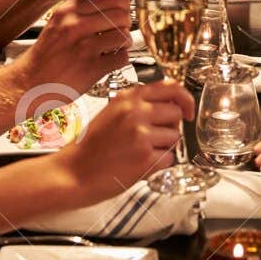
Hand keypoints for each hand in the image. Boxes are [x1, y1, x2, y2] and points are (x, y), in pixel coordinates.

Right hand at [18, 0, 131, 92]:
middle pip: (121, 15)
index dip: (122, 5)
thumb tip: (114, 6)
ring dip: (124, 43)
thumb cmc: (47, 55)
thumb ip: (82, 13)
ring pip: (124, 36)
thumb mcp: (58, 24)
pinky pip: (122, 58)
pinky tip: (110, 61)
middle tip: (120, 31)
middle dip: (125, 24)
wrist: (30, 83)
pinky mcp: (91, 68)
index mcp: (68, 11)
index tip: (122, 12)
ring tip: (115, 48)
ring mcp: (84, 48)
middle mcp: (75, 26)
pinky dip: (120, 60)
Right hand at [63, 81, 193, 197]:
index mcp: (128, 98)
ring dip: (163, 148)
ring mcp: (141, 134)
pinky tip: (137, 165)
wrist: (73, 172)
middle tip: (150, 139)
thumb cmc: (90, 147)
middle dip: (170, 128)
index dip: (185, 99)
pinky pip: (169, 159)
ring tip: (138, 153)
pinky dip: (158, 165)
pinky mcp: (145, 158)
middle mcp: (136, 111)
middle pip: (177, 114)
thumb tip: (171, 104)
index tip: (188, 110)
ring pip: (175, 138)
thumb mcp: (112, 112)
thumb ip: (139, 104)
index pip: (171, 87)